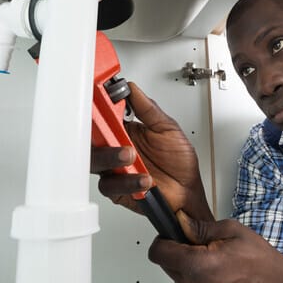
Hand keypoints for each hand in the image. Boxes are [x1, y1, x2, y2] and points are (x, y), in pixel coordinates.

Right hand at [91, 82, 212, 218]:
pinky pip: (110, 184)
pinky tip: (143, 178)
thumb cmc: (180, 162)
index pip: (107, 114)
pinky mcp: (117, 188)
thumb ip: (148, 109)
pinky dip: (126, 181)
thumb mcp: (168, 129)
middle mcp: (118, 147)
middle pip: (94, 137)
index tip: (104, 99)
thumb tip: (132, 89)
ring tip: (130, 155)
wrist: (187, 193)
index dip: (101, 105)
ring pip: (96, 160)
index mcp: (128, 130)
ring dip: (111, 156)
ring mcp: (116, 168)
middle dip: (100, 131)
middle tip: (113, 130)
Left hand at [148, 212, 282, 282]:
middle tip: (200, 246)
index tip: (171, 235)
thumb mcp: (230, 231)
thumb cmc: (260, 261)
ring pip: (178, 278)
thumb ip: (200, 227)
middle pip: (167, 265)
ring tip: (214, 261)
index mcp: (197, 265)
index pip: (158, 253)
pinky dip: (197, 281)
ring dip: (188, 267)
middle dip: (178, 252)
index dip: (163, 240)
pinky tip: (217, 274)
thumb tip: (182, 222)